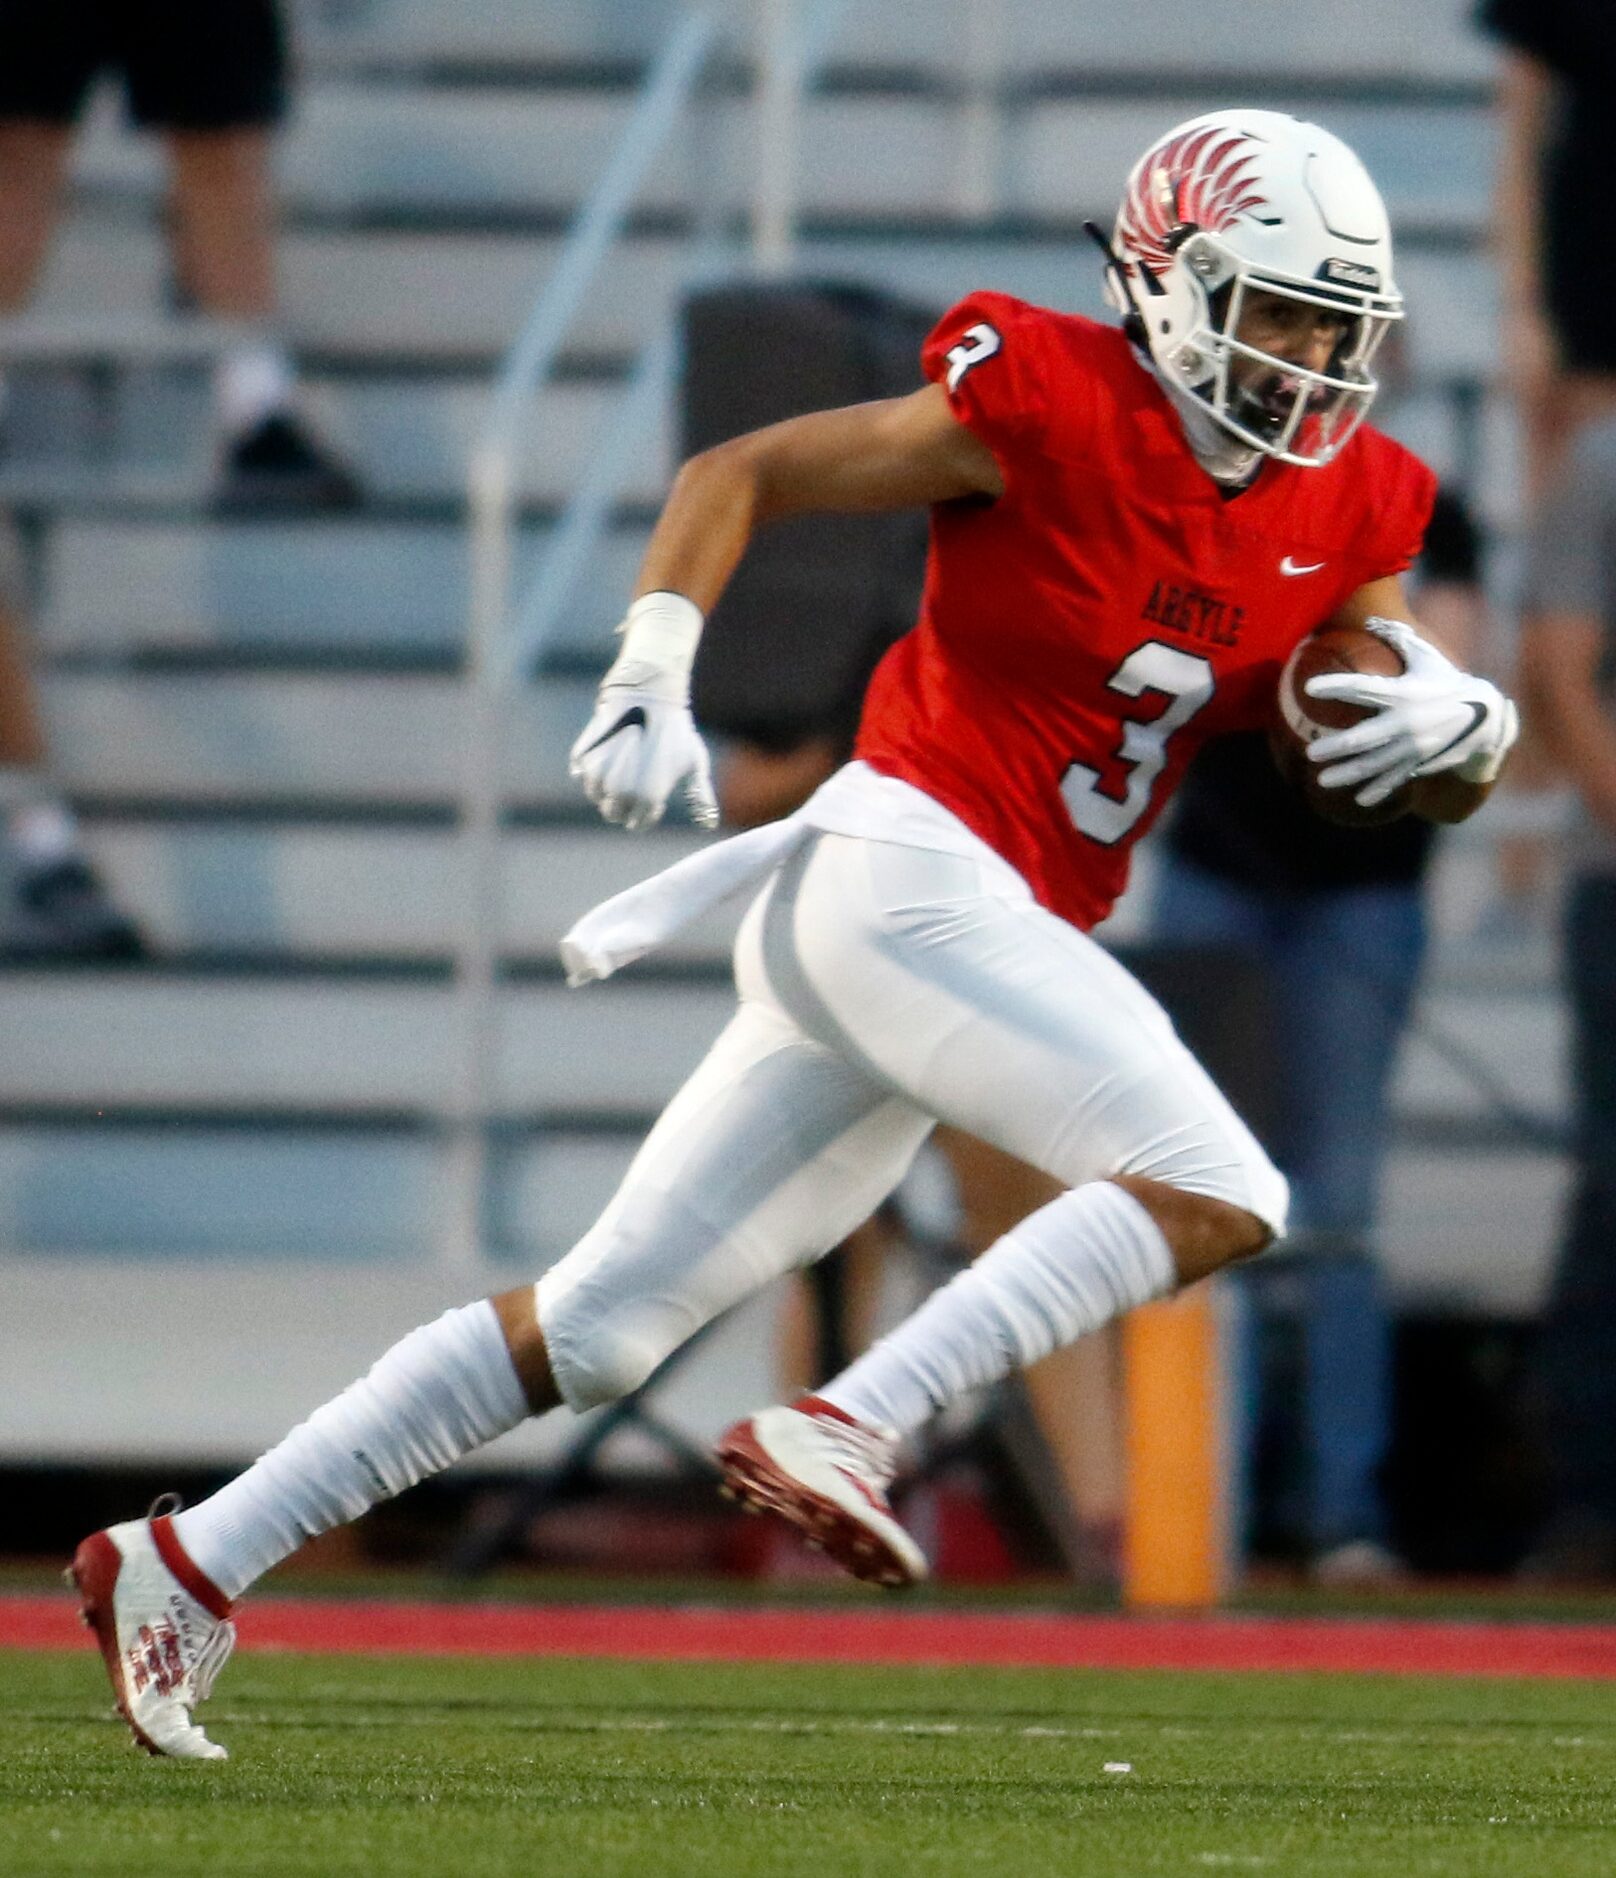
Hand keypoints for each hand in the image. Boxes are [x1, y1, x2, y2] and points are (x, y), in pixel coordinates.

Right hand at [569, 658, 718, 831]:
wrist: (649, 696)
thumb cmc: (676, 731)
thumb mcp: (694, 763)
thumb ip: (700, 796)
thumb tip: (709, 824)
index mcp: (648, 799)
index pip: (637, 824)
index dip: (644, 815)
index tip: (652, 799)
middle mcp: (621, 792)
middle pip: (613, 814)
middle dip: (622, 806)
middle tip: (633, 785)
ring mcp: (599, 775)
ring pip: (596, 795)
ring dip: (606, 788)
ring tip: (621, 767)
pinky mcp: (583, 758)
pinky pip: (582, 774)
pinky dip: (592, 769)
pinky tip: (608, 755)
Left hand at [1305, 617, 1518, 807]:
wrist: (1487, 717)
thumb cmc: (1448, 683)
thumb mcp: (1428, 658)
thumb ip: (1400, 639)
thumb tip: (1374, 619)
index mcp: (1403, 693)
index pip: (1362, 688)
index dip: (1335, 686)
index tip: (1309, 688)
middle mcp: (1406, 722)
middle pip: (1361, 738)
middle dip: (1333, 747)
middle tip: (1311, 753)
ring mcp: (1412, 747)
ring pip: (1372, 765)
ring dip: (1346, 774)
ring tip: (1321, 780)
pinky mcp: (1420, 763)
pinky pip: (1394, 779)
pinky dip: (1376, 791)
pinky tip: (1358, 800)